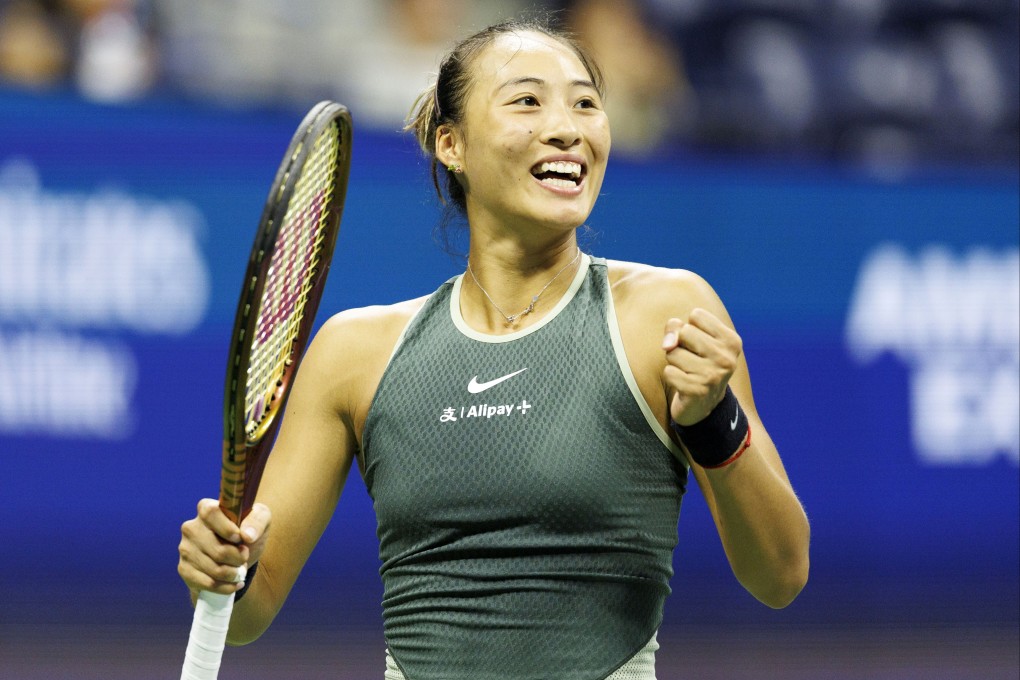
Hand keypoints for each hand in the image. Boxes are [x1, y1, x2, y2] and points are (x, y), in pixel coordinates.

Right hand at [178, 499, 271, 596]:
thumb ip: (258, 520)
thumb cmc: (248, 531)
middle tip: (245, 557)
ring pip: (214, 569)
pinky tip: (235, 583)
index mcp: (206, 508)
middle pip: (217, 550)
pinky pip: (207, 583)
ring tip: (240, 570)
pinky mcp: (184, 569)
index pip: (210, 514)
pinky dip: (226, 587)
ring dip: (234, 573)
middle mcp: (191, 527)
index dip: (227, 529)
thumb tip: (247, 535)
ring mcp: (185, 549)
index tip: (240, 538)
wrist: (238, 555)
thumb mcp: (261, 519)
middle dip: (238, 558)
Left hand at [661, 308, 742, 425]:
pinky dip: (671, 376)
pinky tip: (683, 384)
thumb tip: (668, 344)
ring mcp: (713, 375)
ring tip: (688, 372)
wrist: (704, 404)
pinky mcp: (698, 391)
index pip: (697, 315)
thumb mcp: (690, 339)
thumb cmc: (695, 362)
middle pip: (685, 331)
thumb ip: (675, 328)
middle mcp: (726, 358)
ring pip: (673, 352)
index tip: (698, 344)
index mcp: (731, 341)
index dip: (690, 328)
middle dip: (680, 344)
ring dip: (674, 362)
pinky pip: (668, 371)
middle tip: (692, 360)